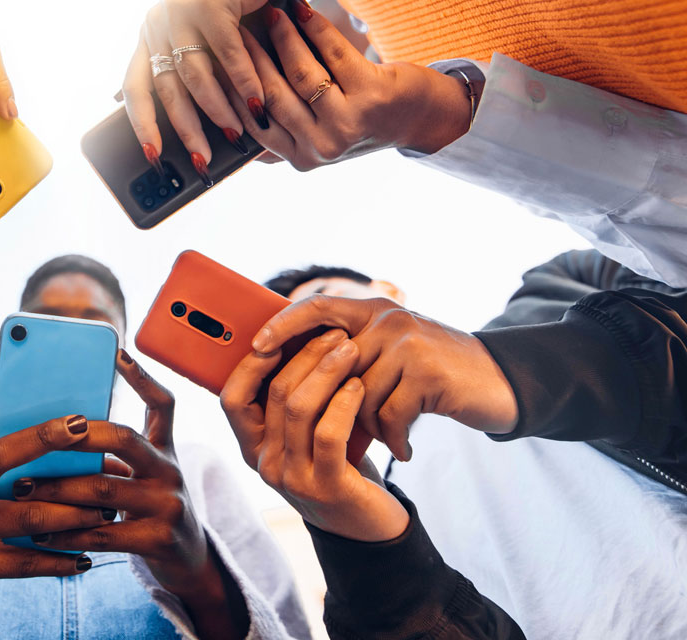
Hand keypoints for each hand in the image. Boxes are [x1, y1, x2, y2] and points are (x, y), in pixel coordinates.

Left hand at [15, 351, 247, 639]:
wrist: (188, 562)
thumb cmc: (149, 511)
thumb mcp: (143, 476)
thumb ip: (112, 456)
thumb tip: (49, 436)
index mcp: (165, 449)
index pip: (162, 404)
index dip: (142, 377)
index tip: (117, 351)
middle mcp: (170, 470)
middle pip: (124, 438)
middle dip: (77, 435)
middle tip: (39, 437)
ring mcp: (168, 505)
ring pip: (103, 489)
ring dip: (57, 489)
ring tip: (22, 488)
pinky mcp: (159, 540)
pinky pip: (102, 534)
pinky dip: (66, 534)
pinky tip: (40, 535)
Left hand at [123, 0, 278, 178]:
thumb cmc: (228, 6)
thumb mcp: (201, 42)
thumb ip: (192, 75)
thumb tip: (189, 125)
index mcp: (149, 37)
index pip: (134, 88)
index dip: (142, 124)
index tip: (153, 154)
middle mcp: (157, 25)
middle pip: (167, 89)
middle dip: (186, 129)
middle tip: (202, 158)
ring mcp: (180, 12)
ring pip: (196, 75)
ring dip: (218, 109)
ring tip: (234, 132)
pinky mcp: (208, 3)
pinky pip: (226, 54)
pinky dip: (243, 81)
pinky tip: (255, 102)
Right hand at [221, 330, 409, 541]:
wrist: (367, 525)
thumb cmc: (337, 466)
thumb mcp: (304, 436)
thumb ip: (291, 403)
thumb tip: (292, 339)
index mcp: (252, 447)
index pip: (232, 398)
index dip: (251, 363)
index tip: (280, 334)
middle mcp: (264, 463)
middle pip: (274, 393)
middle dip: (306, 355)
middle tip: (335, 334)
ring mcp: (291, 478)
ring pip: (299, 408)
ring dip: (327, 371)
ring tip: (351, 350)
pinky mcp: (325, 488)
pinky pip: (328, 433)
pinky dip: (344, 402)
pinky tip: (358, 385)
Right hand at [226, 0, 469, 169]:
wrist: (418, 118)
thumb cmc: (359, 120)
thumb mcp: (315, 138)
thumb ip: (278, 136)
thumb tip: (230, 118)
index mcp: (301, 158)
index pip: (255, 120)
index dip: (235, 87)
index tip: (220, 57)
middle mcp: (322, 147)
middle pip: (272, 96)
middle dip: (251, 58)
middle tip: (237, 29)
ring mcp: (347, 124)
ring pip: (300, 74)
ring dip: (282, 38)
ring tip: (270, 13)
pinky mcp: (371, 95)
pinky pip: (333, 53)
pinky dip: (314, 28)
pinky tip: (301, 11)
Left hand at [251, 295, 517, 459]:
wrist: (498, 383)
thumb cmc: (432, 375)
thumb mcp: (391, 353)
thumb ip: (352, 353)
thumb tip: (292, 373)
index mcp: (372, 310)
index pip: (316, 307)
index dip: (283, 325)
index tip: (257, 348)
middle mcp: (387, 319)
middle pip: (332, 367)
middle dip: (332, 405)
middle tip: (337, 432)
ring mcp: (408, 343)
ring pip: (359, 395)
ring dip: (369, 426)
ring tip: (388, 437)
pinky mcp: (427, 372)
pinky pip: (388, 414)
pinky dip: (394, 438)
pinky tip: (404, 449)